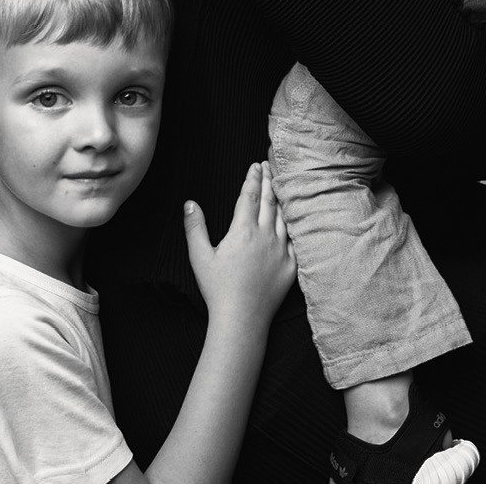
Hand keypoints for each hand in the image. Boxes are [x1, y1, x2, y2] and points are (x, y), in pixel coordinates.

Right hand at [183, 161, 295, 332]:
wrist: (242, 319)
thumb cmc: (218, 289)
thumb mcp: (199, 257)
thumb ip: (195, 227)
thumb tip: (190, 203)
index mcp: (243, 230)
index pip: (250, 196)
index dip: (252, 178)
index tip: (254, 166)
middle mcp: (266, 236)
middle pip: (269, 200)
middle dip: (268, 180)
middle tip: (267, 166)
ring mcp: (282, 250)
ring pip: (283, 216)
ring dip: (280, 197)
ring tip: (278, 185)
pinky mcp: (291, 265)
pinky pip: (295, 238)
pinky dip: (292, 223)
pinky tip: (291, 218)